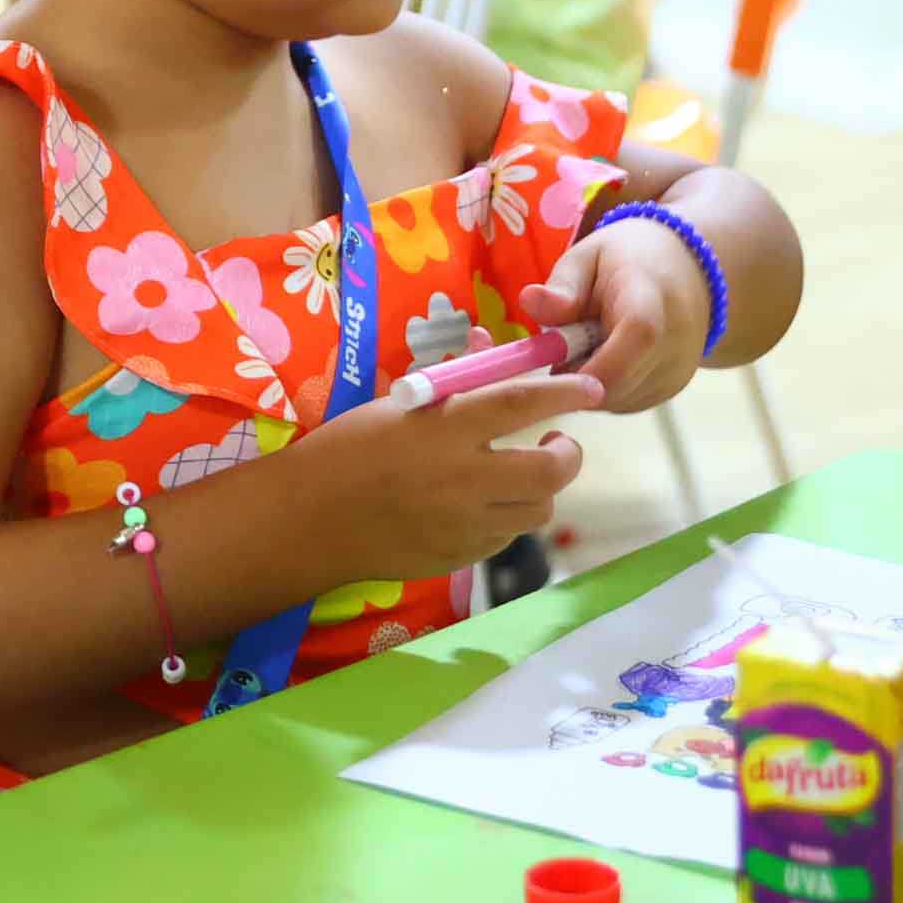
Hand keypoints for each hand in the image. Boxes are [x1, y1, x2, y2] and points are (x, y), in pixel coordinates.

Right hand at [303, 370, 600, 582]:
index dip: (565, 393)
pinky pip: (505, 538)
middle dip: (566, 455)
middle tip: (557, 444)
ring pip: (536, 510)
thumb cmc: (348, 449)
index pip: (522, 404)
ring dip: (537, 490)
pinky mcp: (460, 557)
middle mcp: (463, 479)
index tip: (591, 387)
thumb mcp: (398, 405)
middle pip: (549, 472)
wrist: (312, 519)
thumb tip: (489, 345)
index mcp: (445, 430)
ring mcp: (465, 525)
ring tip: (516, 476)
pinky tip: (480, 507)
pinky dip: (504, 519)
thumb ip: (451, 382)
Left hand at [522, 213, 716, 414]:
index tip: (556, 363)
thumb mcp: (588, 258)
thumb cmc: (627, 261)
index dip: (591, 366)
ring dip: (588, 383)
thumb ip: (563, 285)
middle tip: (565, 347)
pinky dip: (605, 387)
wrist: (686, 272)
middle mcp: (674, 342)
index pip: (637, 339)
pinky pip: (625, 402)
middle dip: (575, 376)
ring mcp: (676, 370)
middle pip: (617, 383)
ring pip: (616, 399)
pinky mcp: (671, 389)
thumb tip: (529, 301)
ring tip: (589, 346)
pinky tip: (606, 357)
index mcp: (651, 300)